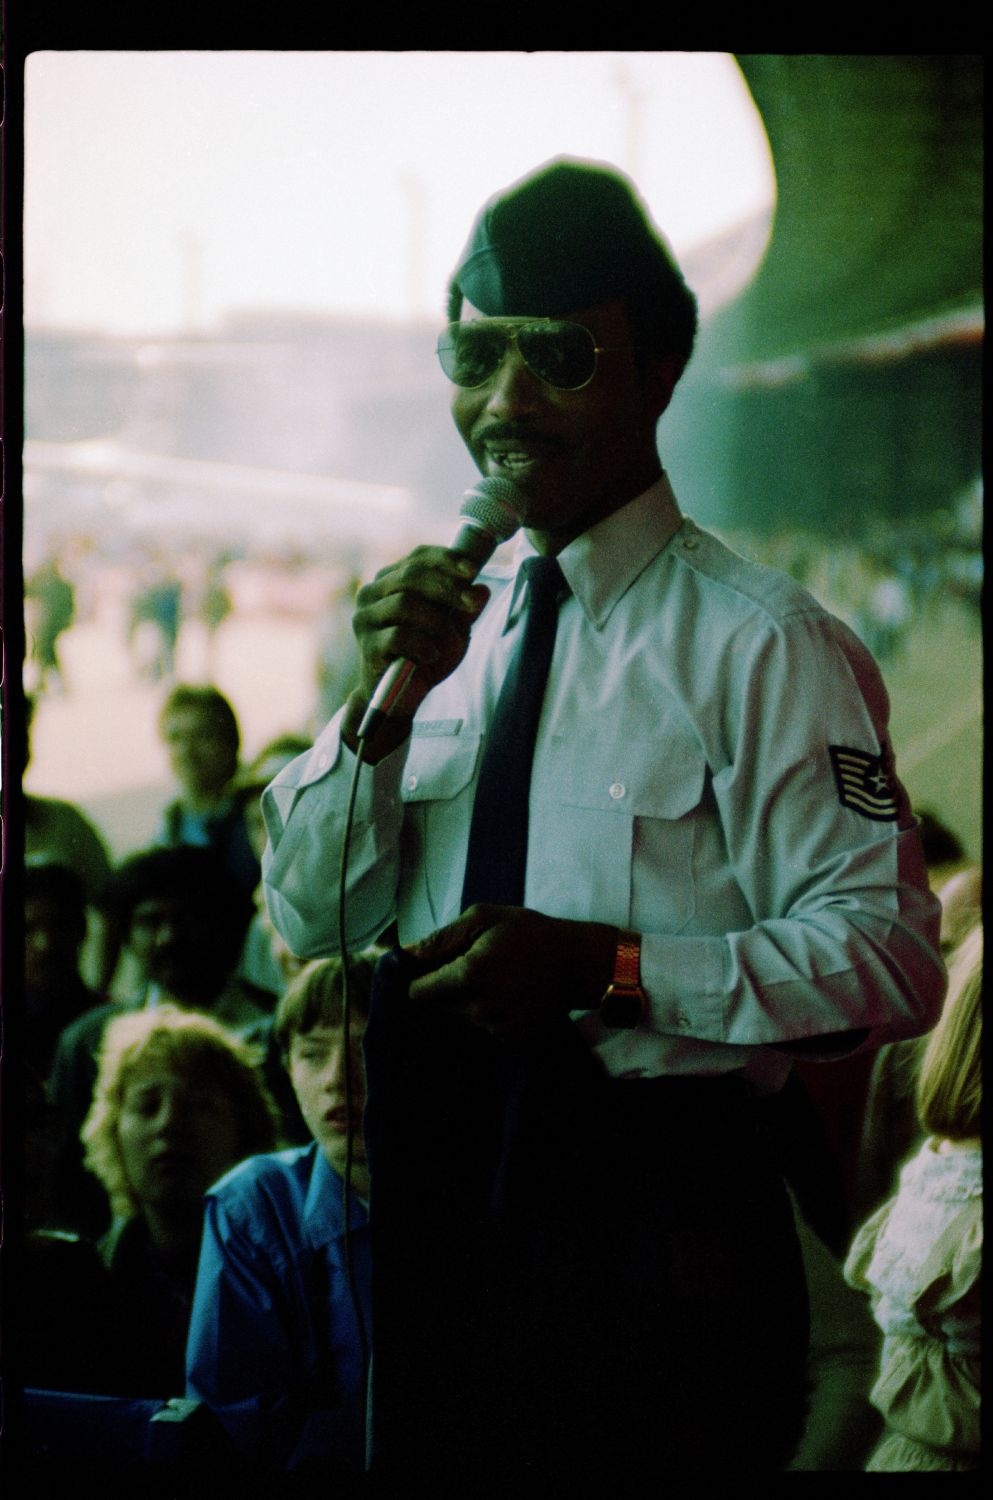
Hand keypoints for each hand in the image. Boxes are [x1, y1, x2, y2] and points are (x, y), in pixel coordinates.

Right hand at [342, 547, 489, 759]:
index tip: (473, 570)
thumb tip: (483, 589)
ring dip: (437, 621)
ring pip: (404, 603)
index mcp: (392, 580)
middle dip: (448, 587)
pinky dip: (422, 644)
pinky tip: (432, 656)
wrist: (401, 697)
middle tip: (471, 604)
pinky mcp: (367, 646)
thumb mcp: (454, 629)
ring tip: (451, 641)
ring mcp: (366, 619)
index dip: (446, 560)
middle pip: (411, 575)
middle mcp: (372, 594)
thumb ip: (466, 610)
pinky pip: (397, 636)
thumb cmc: (426, 656)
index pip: (418, 557)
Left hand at [403, 905, 617, 1040]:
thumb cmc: (529, 933)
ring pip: (462, 1017)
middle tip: (472, 966)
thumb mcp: (483, 918)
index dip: (421, 980)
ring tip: (496, 978)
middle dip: (446, 989)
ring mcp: (496, 1027)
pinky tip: (509, 994)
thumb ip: (442, 938)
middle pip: (439, 1006)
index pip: (418, 994)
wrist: (577, 963)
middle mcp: (479, 1008)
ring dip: (468, 1001)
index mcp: (468, 975)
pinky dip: (489, 1013)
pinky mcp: (511, 1038)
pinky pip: (484, 1028)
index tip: (433, 970)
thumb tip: (408, 954)